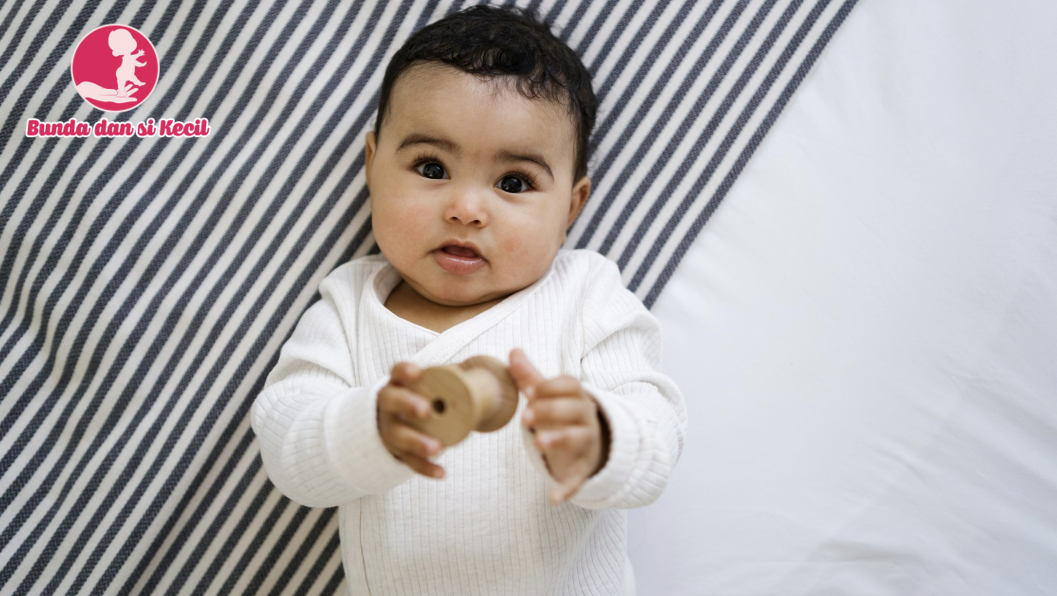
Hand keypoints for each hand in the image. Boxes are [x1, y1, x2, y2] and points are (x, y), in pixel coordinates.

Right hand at [377, 362, 444, 478]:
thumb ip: (454, 379)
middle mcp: (389, 405)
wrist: (404, 420)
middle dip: (407, 404)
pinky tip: (441, 473)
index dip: (405, 371)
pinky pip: (410, 461)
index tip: (419, 373)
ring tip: (437, 448)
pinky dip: (426, 468)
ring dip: (417, 442)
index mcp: (399, 383)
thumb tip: (491, 374)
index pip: (397, 372)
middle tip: (426, 410)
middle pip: (391, 401)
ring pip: (399, 435)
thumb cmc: (426, 396)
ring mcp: (391, 429)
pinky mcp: (398, 451)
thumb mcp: (434, 384)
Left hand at [509, 348, 608, 503]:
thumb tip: (513, 351)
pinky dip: (567, 488)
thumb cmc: (563, 415)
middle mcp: (585, 417)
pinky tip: (554, 498)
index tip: (530, 392)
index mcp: (576, 396)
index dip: (550, 388)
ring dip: (559, 440)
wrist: (589, 446)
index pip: (569, 385)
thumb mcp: (548, 397)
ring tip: (539, 444)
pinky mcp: (582, 468)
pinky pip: (578, 478)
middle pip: (573, 410)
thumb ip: (530, 376)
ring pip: (578, 438)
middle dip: (550, 411)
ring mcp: (586, 443)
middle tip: (526, 417)